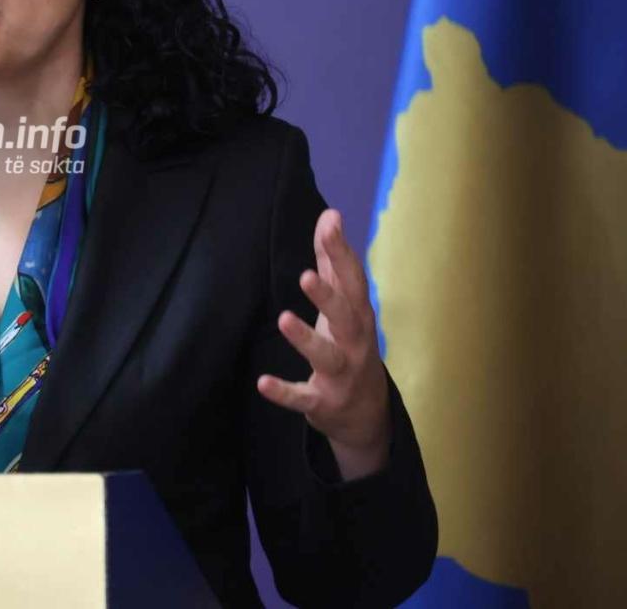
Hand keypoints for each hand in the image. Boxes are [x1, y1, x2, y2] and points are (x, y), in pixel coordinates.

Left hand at [256, 208, 391, 480]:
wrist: (366, 412)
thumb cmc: (350, 344)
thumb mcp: (344, 304)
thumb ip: (333, 261)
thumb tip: (330, 214)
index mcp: (359, 315)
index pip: (353, 279)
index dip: (342, 252)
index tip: (331, 222)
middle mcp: (355, 342)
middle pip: (346, 317)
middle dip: (328, 297)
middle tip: (305, 275)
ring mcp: (341, 374)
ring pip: (327, 356)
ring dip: (306, 339)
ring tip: (284, 319)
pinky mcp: (323, 401)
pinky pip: (303, 397)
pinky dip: (285, 392)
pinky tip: (262, 383)